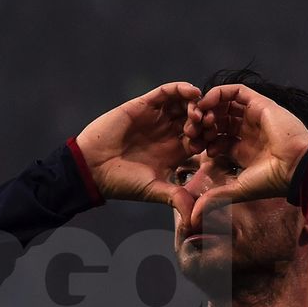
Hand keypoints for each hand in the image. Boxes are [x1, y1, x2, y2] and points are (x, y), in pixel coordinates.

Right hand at [75, 81, 199, 221]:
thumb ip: (176, 198)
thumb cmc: (121, 182)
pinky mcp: (144, 105)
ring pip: (184, 104)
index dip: (211, 140)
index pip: (202, 141)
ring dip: (196, 105)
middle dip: (206, 121)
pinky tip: (193, 92)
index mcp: (174, 153)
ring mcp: (157, 118)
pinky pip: (167, 92)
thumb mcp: (153, 190)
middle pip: (196, 120)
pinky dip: (181, 88)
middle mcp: (167, 133)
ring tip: (200, 111)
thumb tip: (196, 218)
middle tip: (210, 125)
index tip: (214, 144)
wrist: (92, 168)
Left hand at [182, 84, 307, 229]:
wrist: (297, 166)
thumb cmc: (272, 181)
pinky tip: (205, 105)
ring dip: (206, 110)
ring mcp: (253, 116)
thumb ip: (213, 199)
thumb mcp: (236, 190)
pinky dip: (217, 94)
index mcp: (243, 150)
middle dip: (200, 126)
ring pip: (223, 105)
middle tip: (190, 133)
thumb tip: (191, 220)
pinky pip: (235, 91)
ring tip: (196, 119)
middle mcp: (248, 132)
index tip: (192, 150)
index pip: (216, 140)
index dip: (201, 143)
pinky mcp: (260, 103)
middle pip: (217, 122)